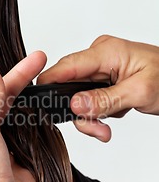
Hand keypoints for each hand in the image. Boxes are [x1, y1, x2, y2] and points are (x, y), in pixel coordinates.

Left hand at [0, 51, 46, 181]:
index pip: (2, 88)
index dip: (20, 72)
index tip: (39, 57)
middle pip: (16, 99)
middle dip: (30, 81)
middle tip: (47, 64)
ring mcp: (14, 145)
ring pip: (29, 115)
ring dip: (40, 101)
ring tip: (53, 87)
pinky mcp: (30, 159)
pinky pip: (41, 135)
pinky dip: (48, 123)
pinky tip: (54, 116)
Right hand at [37, 35, 158, 141]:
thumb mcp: (140, 93)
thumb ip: (105, 99)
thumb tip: (75, 104)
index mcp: (106, 51)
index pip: (67, 66)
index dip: (50, 83)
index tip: (42, 102)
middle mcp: (100, 57)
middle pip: (70, 85)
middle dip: (80, 111)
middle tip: (97, 130)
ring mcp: (102, 68)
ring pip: (78, 95)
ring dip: (90, 116)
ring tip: (105, 129)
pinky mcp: (105, 79)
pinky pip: (89, 97)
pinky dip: (98, 112)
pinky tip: (114, 115)